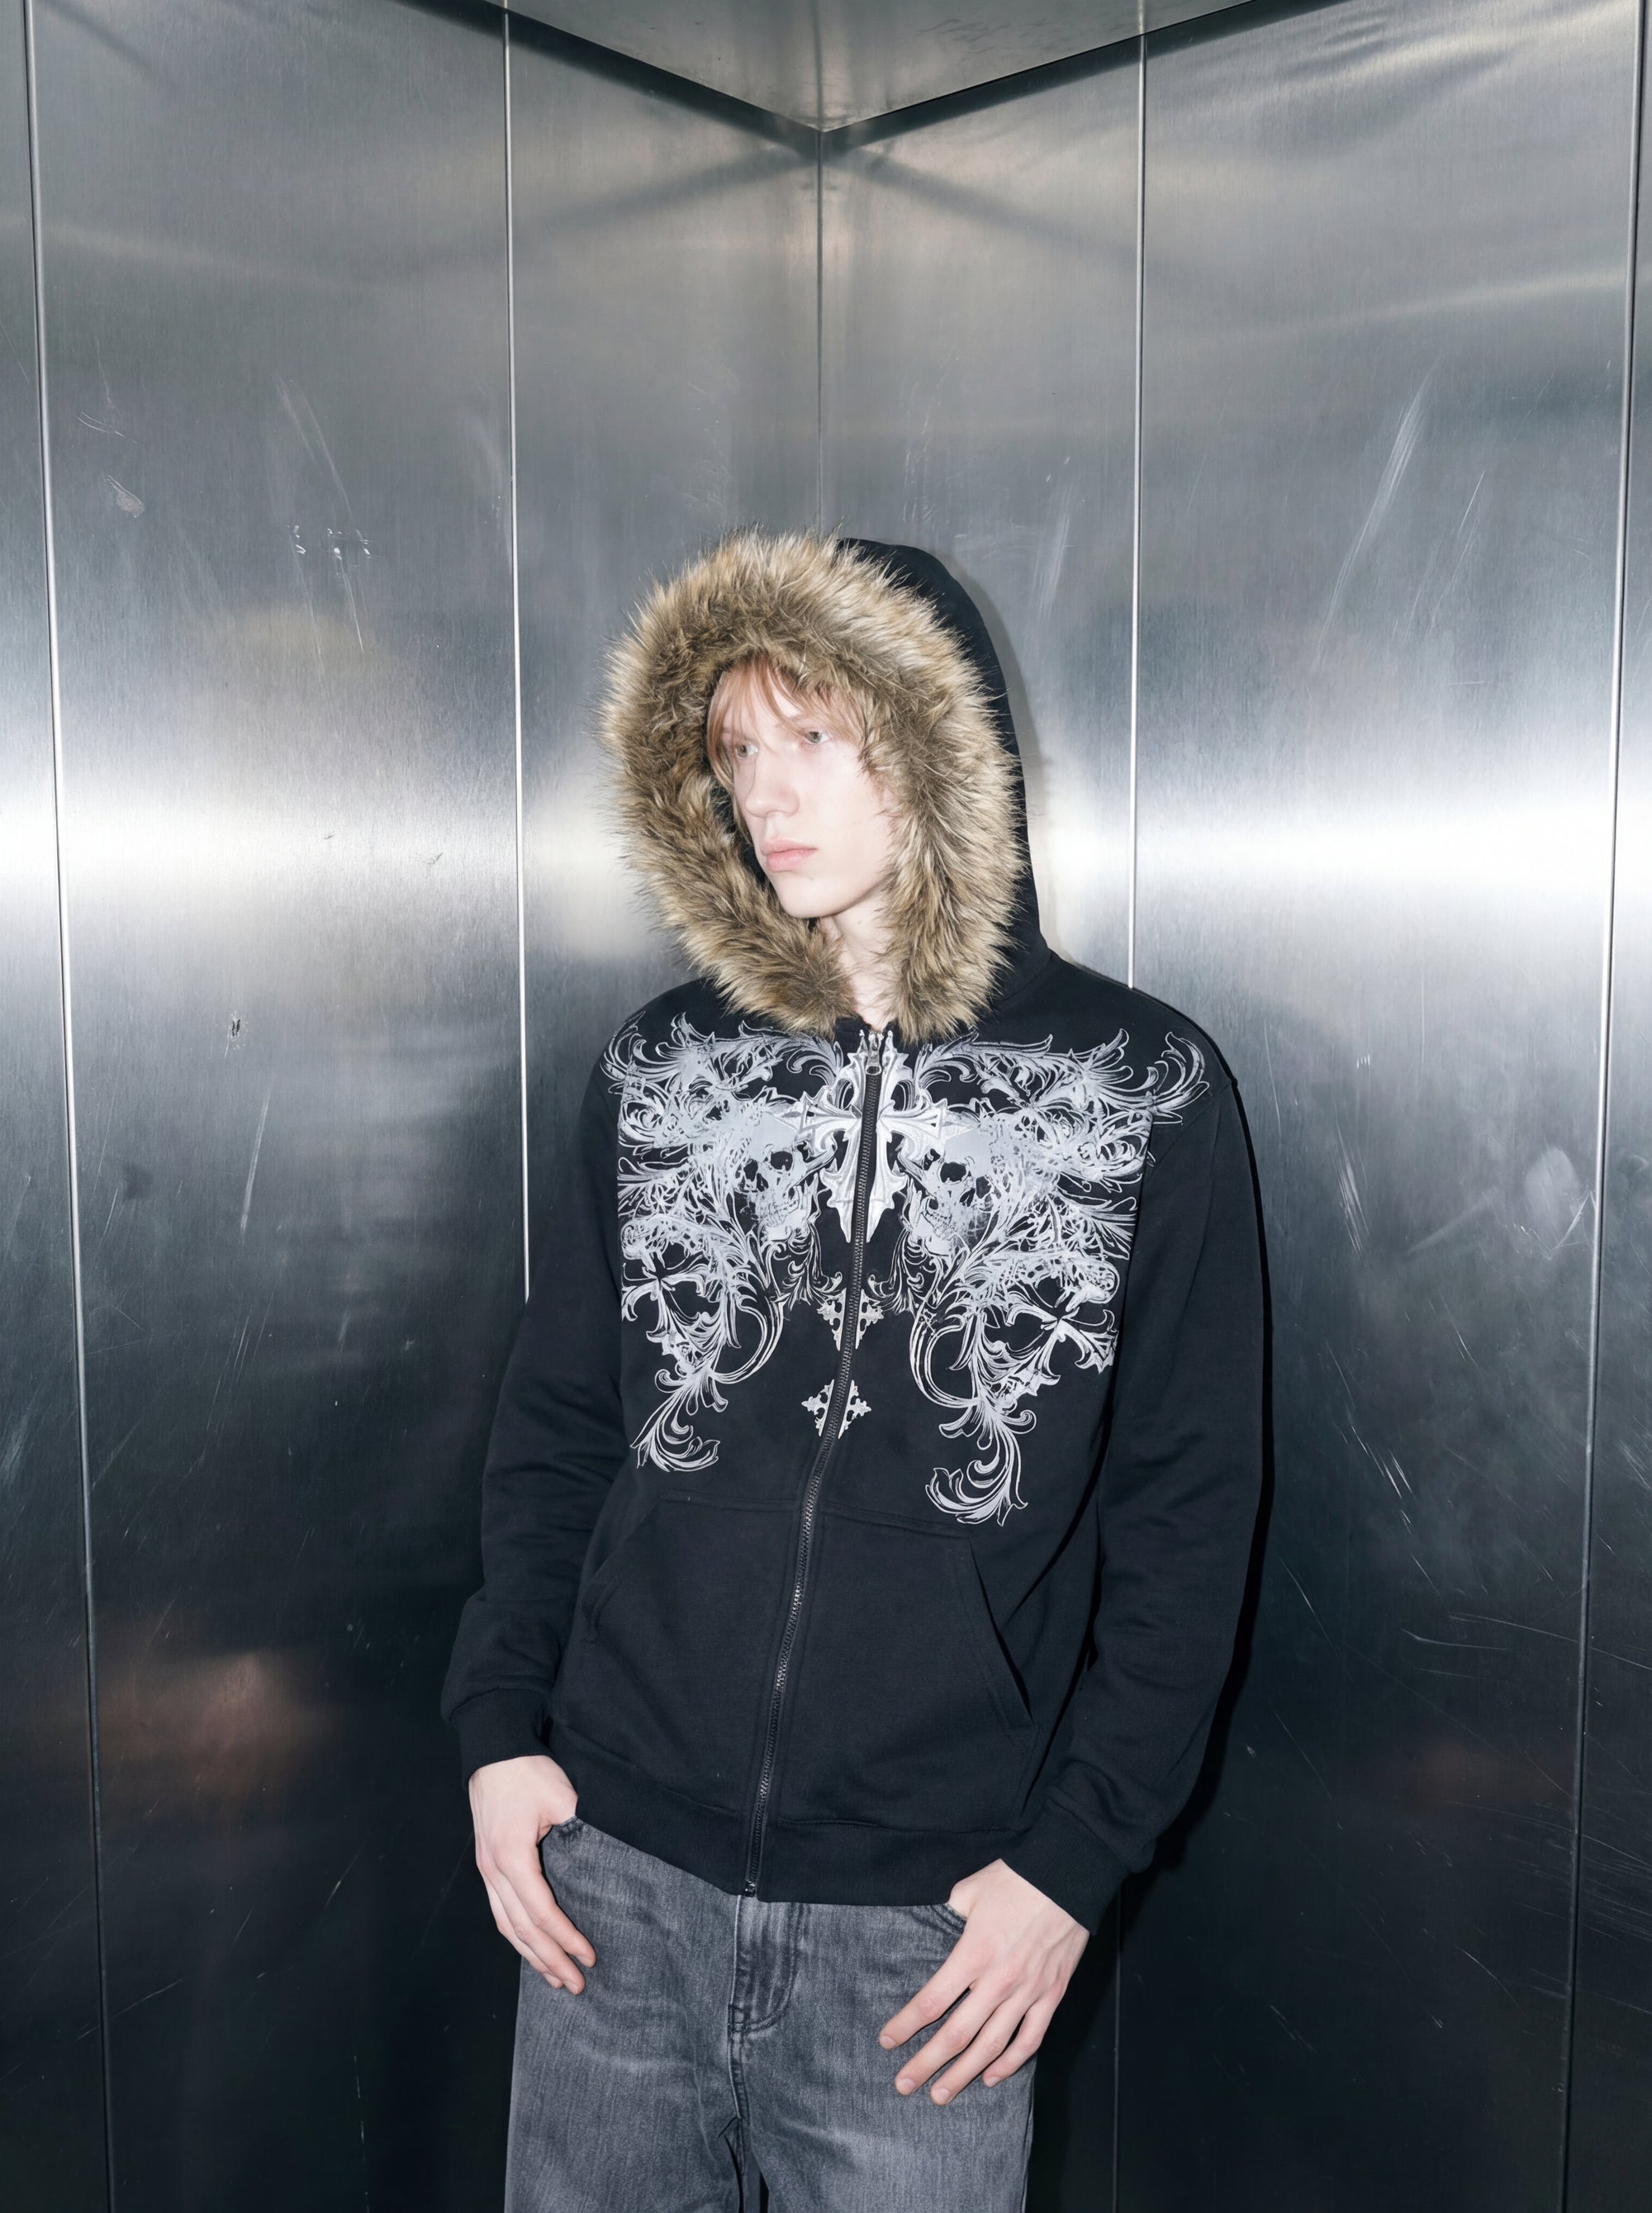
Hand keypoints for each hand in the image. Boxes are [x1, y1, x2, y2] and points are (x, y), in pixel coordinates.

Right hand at [468, 1754, 595, 1991]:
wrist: (494, 1750)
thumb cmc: (527, 1770)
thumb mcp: (562, 1796)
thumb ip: (581, 1829)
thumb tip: (606, 1859)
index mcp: (511, 1857)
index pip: (541, 1912)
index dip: (566, 1938)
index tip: (590, 1957)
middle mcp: (493, 1870)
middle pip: (521, 1929)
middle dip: (549, 1960)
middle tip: (577, 1985)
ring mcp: (486, 1869)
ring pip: (506, 1925)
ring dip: (530, 1955)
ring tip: (555, 1979)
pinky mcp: (488, 1864)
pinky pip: (500, 1910)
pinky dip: (517, 1935)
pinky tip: (531, 1947)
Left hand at [877, 1859, 1088, 2101]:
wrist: (1068, 1877)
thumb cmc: (1016, 1879)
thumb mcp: (969, 1890)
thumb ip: (948, 1914)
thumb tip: (935, 1925)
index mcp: (973, 1954)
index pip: (933, 2001)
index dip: (907, 2025)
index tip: (887, 2041)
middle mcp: (998, 1980)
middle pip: (956, 2034)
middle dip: (927, 2063)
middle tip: (904, 2085)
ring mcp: (1027, 1992)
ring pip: (991, 2046)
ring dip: (964, 2074)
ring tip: (941, 2095)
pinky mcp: (1051, 1996)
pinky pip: (1030, 2040)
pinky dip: (1010, 2063)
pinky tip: (991, 2076)